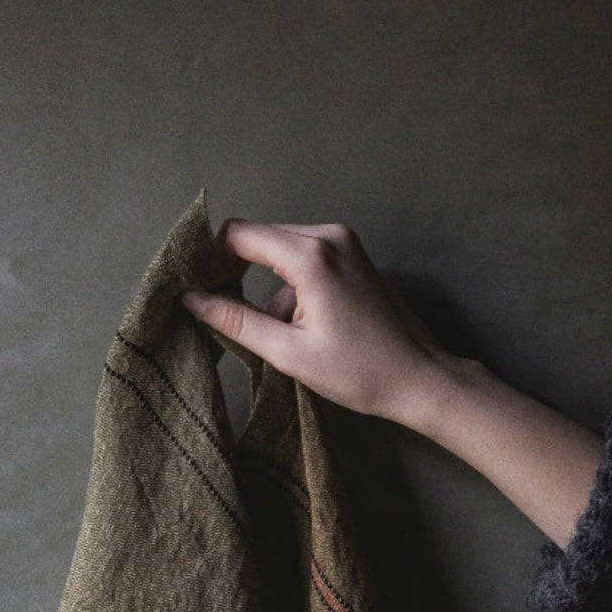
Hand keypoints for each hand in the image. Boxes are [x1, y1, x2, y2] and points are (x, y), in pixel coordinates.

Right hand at [181, 219, 459, 430]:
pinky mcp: (353, 255)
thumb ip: (236, 321)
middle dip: (239, 273)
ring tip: (282, 334)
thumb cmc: (359, 372)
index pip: (240, 233)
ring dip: (270, 286)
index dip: (213, 258)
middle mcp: (329, 235)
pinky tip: (304, 326)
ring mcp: (345, 242)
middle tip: (232, 317)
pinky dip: (293, 287)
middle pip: (260, 238)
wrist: (419, 377)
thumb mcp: (289, 353)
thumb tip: (193, 299)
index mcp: (311, 255)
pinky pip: (306, 258)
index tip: (203, 290)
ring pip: (282, 250)